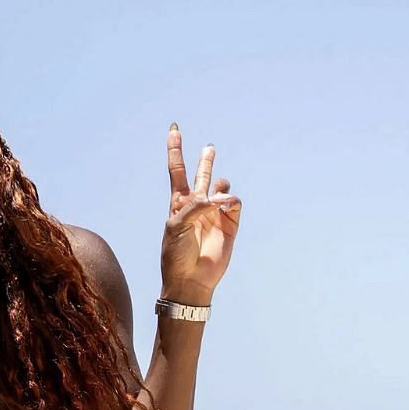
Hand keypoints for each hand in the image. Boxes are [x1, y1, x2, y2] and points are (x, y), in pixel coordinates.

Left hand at [161, 123, 242, 305]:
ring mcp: (214, 215)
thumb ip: (193, 206)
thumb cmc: (176, 254)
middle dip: (205, 162)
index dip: (176, 150)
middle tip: (209, 148)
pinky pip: (234, 203)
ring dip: (220, 184)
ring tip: (217, 192)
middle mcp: (197, 206)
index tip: (174, 129)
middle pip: (201, 176)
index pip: (177, 171)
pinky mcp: (230, 225)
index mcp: (178, 204)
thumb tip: (216, 197)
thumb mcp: (176, 226)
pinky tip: (222, 206)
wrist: (190, 280)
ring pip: (222, 188)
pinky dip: (229, 200)